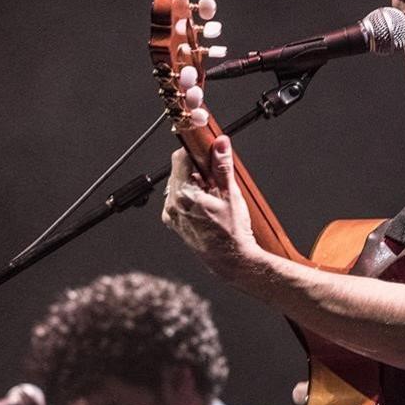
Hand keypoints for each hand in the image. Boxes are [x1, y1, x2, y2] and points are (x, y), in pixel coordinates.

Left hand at [161, 136, 258, 278]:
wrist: (231, 261)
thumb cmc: (232, 233)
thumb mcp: (230, 194)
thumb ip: (223, 166)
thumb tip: (220, 143)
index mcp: (183, 195)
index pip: (181, 158)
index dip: (195, 150)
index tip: (207, 148)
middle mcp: (172, 205)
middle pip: (179, 170)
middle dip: (198, 167)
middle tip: (216, 176)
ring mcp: (172, 215)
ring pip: (179, 184)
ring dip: (196, 181)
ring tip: (214, 194)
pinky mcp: (174, 222)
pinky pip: (179, 198)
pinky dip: (192, 195)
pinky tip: (208, 204)